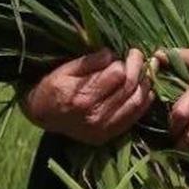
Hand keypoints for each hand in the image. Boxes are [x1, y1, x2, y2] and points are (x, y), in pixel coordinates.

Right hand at [23, 49, 152, 144]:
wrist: (42, 117)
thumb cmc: (52, 88)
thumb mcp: (64, 69)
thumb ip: (89, 62)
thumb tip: (111, 54)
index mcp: (82, 98)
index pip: (117, 74)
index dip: (123, 61)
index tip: (123, 53)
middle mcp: (95, 116)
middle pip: (129, 87)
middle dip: (138, 68)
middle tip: (137, 55)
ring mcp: (103, 129)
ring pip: (136, 102)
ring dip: (145, 83)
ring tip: (144, 70)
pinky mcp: (108, 135)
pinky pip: (135, 117)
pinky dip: (144, 101)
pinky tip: (145, 89)